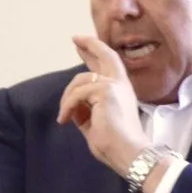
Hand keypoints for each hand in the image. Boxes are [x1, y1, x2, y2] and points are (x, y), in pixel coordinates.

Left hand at [59, 36, 154, 175]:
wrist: (127, 154)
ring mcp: (114, 85)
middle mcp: (120, 85)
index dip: (94, 53)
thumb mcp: (95, 124)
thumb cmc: (114, 145)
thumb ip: (86, 111)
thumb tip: (72, 106)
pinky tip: (64, 120)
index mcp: (121, 92)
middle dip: (90, 44)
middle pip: (105, 55)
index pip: (107, 66)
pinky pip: (77, 95)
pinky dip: (67, 108)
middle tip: (75, 38)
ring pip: (80, 81)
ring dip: (67, 99)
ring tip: (64, 117)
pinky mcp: (106, 91)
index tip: (82, 45)